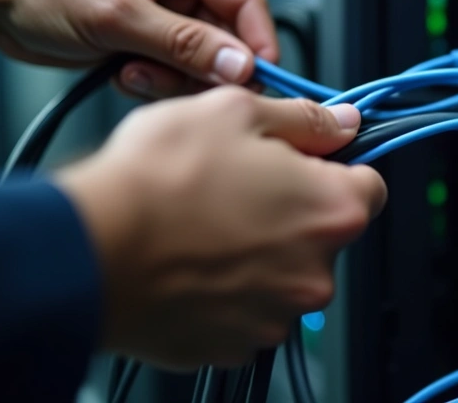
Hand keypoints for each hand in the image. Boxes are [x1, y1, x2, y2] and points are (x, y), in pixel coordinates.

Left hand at [0, 0, 276, 98]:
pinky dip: (157, 80)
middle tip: (173, 81)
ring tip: (132, 73)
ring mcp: (168, 7)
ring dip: (173, 78)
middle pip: (227, 35)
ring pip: (204, 59)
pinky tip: (123, 72)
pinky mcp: (153, 34)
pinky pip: (179, 69)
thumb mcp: (117, 16)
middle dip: (202, 67)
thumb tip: (241, 65)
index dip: (256, 43)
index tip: (260, 80)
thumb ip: (184, 43)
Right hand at [55, 88, 386, 367]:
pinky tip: (190, 261)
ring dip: (257, 251)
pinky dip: (226, 289)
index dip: (337, 166)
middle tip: (236, 185)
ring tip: (203, 223)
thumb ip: (302, 120)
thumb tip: (342, 121)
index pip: (369, 185)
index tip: (307, 160)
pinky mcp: (234, 345)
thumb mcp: (234, 112)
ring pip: (283, 273)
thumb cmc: (157, 180)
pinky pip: (244, 310)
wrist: (87, 250)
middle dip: (290, 209)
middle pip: (322, 232)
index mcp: (330, 211)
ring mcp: (275, 316)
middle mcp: (315, 272)